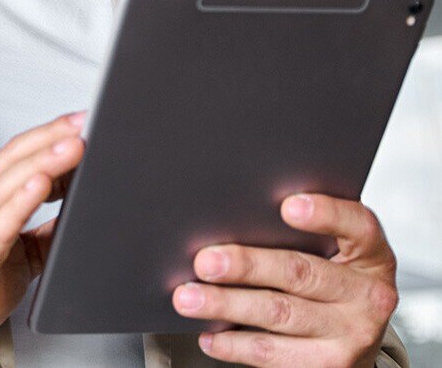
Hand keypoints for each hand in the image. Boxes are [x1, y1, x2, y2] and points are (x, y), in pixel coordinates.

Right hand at [0, 112, 84, 366]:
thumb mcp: (14, 259)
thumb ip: (41, 237)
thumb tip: (73, 221)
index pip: (18, 157)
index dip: (48, 136)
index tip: (80, 122)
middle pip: (14, 160)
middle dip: (51, 137)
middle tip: (83, 121)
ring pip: (7, 185)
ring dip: (43, 161)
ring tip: (72, 145)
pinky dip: (20, 203)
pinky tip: (40, 186)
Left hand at [172, 194, 398, 366]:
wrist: (359, 333)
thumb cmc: (331, 273)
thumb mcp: (333, 247)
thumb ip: (298, 229)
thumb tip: (233, 215)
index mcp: (370, 252)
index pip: (357, 226)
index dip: (325, 214)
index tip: (286, 206)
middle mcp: (368, 294)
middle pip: (299, 272)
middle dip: (246, 266)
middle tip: (204, 261)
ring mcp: (352, 335)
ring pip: (278, 314)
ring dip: (226, 305)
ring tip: (188, 297)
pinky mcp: (329, 367)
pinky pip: (273, 355)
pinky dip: (234, 344)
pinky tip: (209, 333)